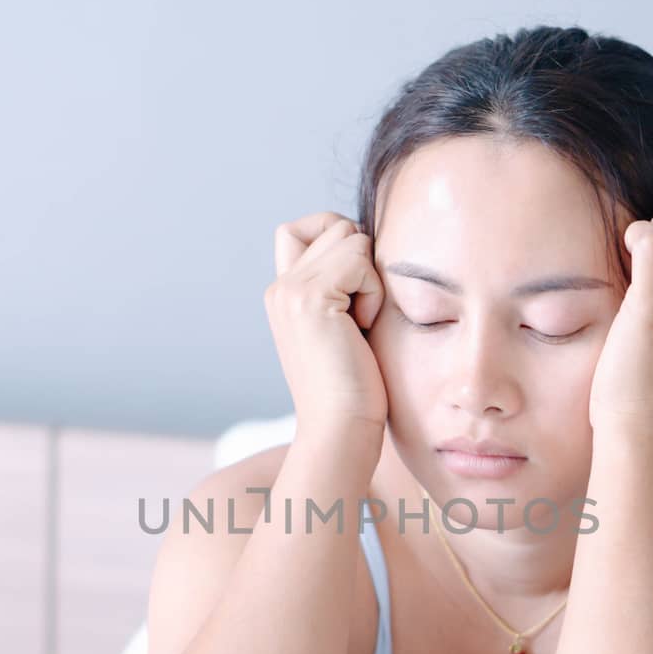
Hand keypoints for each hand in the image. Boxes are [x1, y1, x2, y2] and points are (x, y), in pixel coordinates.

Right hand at [264, 211, 389, 431]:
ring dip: (370, 278)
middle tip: (360, 315)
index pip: (302, 227)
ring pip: (350, 236)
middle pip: (334, 224)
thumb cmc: (355, 388)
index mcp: (282, 295)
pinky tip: (363, 328)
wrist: (341, 428)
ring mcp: (289, 290)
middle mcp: (278, 288)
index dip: (337, 240)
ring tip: (361, 324)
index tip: (355, 291)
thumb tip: (364, 238)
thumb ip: (340, 284)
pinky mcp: (310, 297)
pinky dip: (374, 292)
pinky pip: (360, 259)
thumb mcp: (343, 326)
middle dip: (362, 261)